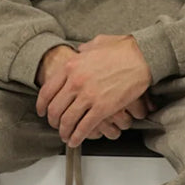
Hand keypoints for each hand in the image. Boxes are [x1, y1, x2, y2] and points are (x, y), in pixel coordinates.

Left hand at [35, 34, 152, 147]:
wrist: (142, 57)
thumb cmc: (124, 49)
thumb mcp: (96, 43)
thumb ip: (84, 50)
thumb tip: (79, 51)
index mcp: (71, 66)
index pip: (47, 91)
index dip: (42, 105)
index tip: (43, 111)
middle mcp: (75, 82)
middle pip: (55, 108)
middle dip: (53, 121)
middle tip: (55, 125)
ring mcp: (88, 96)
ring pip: (68, 120)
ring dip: (64, 131)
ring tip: (65, 136)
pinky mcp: (102, 108)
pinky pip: (84, 127)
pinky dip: (77, 137)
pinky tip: (76, 140)